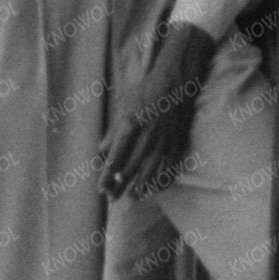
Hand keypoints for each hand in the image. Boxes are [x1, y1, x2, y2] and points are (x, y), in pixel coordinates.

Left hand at [99, 23, 215, 199]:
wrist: (175, 81)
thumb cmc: (145, 91)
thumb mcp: (123, 106)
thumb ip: (113, 131)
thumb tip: (101, 151)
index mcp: (130, 125)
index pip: (115, 157)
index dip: (107, 175)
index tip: (101, 188)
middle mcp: (147, 136)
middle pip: (132, 168)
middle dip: (121, 185)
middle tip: (113, 198)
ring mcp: (164, 141)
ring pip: (151, 171)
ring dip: (140, 187)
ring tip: (132, 197)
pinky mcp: (177, 143)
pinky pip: (169, 167)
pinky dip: (161, 180)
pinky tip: (154, 189)